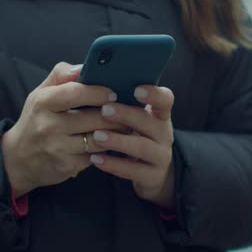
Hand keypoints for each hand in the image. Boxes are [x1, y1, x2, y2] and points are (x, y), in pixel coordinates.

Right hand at [1, 62, 126, 197]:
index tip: (114, 93)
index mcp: (43, 102)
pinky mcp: (67, 167)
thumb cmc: (36, 120)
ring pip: (99, 139)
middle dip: (116, 114)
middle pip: (93, 118)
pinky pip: (96, 156)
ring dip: (117, 133)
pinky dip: (107, 150)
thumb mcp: (40, 94)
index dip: (98, 92)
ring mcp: (58, 148)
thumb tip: (84, 66)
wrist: (18, 159)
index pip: (75, 93)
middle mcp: (49, 126)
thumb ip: (61, 75)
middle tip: (131, 110)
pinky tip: (114, 144)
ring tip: (128, 125)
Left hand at [90, 86, 175, 210]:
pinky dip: (114, 165)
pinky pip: (133, 171)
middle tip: (105, 110)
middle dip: (126, 115)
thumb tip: (86, 75)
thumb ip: (115, 98)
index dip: (154, 94)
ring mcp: (161, 156)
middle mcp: (164, 133)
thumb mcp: (132, 118)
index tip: (136, 89)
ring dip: (119, 141)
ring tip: (97, 136)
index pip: (165, 99)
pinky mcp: (152, 176)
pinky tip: (95, 159)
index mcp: (159, 114)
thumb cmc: (134, 135)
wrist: (151, 173)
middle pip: (149, 122)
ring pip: (142, 147)